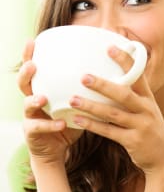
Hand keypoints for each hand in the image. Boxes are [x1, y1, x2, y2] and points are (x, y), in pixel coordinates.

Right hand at [18, 40, 82, 165]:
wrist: (57, 150)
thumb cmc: (69, 122)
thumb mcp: (77, 103)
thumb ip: (86, 89)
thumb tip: (112, 72)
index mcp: (43, 90)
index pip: (35, 70)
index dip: (31, 56)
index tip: (33, 41)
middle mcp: (33, 101)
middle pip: (24, 83)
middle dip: (26, 73)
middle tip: (33, 65)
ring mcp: (31, 117)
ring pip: (27, 105)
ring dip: (34, 100)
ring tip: (43, 98)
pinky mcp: (33, 134)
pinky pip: (39, 128)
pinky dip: (51, 126)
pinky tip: (61, 124)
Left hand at [68, 47, 163, 175]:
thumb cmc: (150, 131)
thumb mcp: (148, 111)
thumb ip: (132, 98)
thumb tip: (109, 82)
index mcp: (149, 99)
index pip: (138, 76)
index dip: (125, 61)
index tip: (110, 47)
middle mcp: (147, 110)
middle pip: (124, 94)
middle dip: (103, 85)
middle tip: (84, 76)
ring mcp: (141, 126)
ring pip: (113, 114)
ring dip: (92, 106)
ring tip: (73, 99)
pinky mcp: (133, 141)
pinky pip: (109, 132)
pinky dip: (93, 125)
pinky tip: (78, 120)